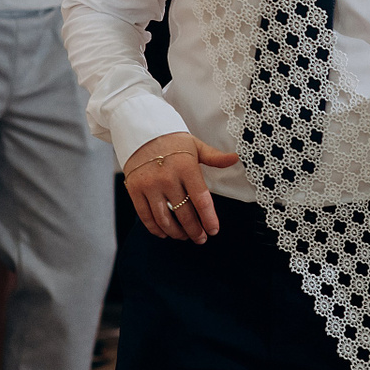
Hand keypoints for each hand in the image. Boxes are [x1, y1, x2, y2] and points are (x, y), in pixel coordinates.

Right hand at [123, 132, 239, 244]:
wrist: (141, 131)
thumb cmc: (172, 141)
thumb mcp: (195, 145)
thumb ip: (214, 157)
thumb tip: (235, 158)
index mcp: (186, 166)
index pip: (201, 199)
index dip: (208, 218)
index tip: (213, 230)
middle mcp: (167, 177)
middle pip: (184, 213)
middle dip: (194, 230)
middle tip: (200, 238)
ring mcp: (149, 185)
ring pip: (164, 219)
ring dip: (176, 233)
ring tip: (184, 236)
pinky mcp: (135, 190)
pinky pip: (146, 216)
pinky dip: (155, 229)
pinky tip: (164, 233)